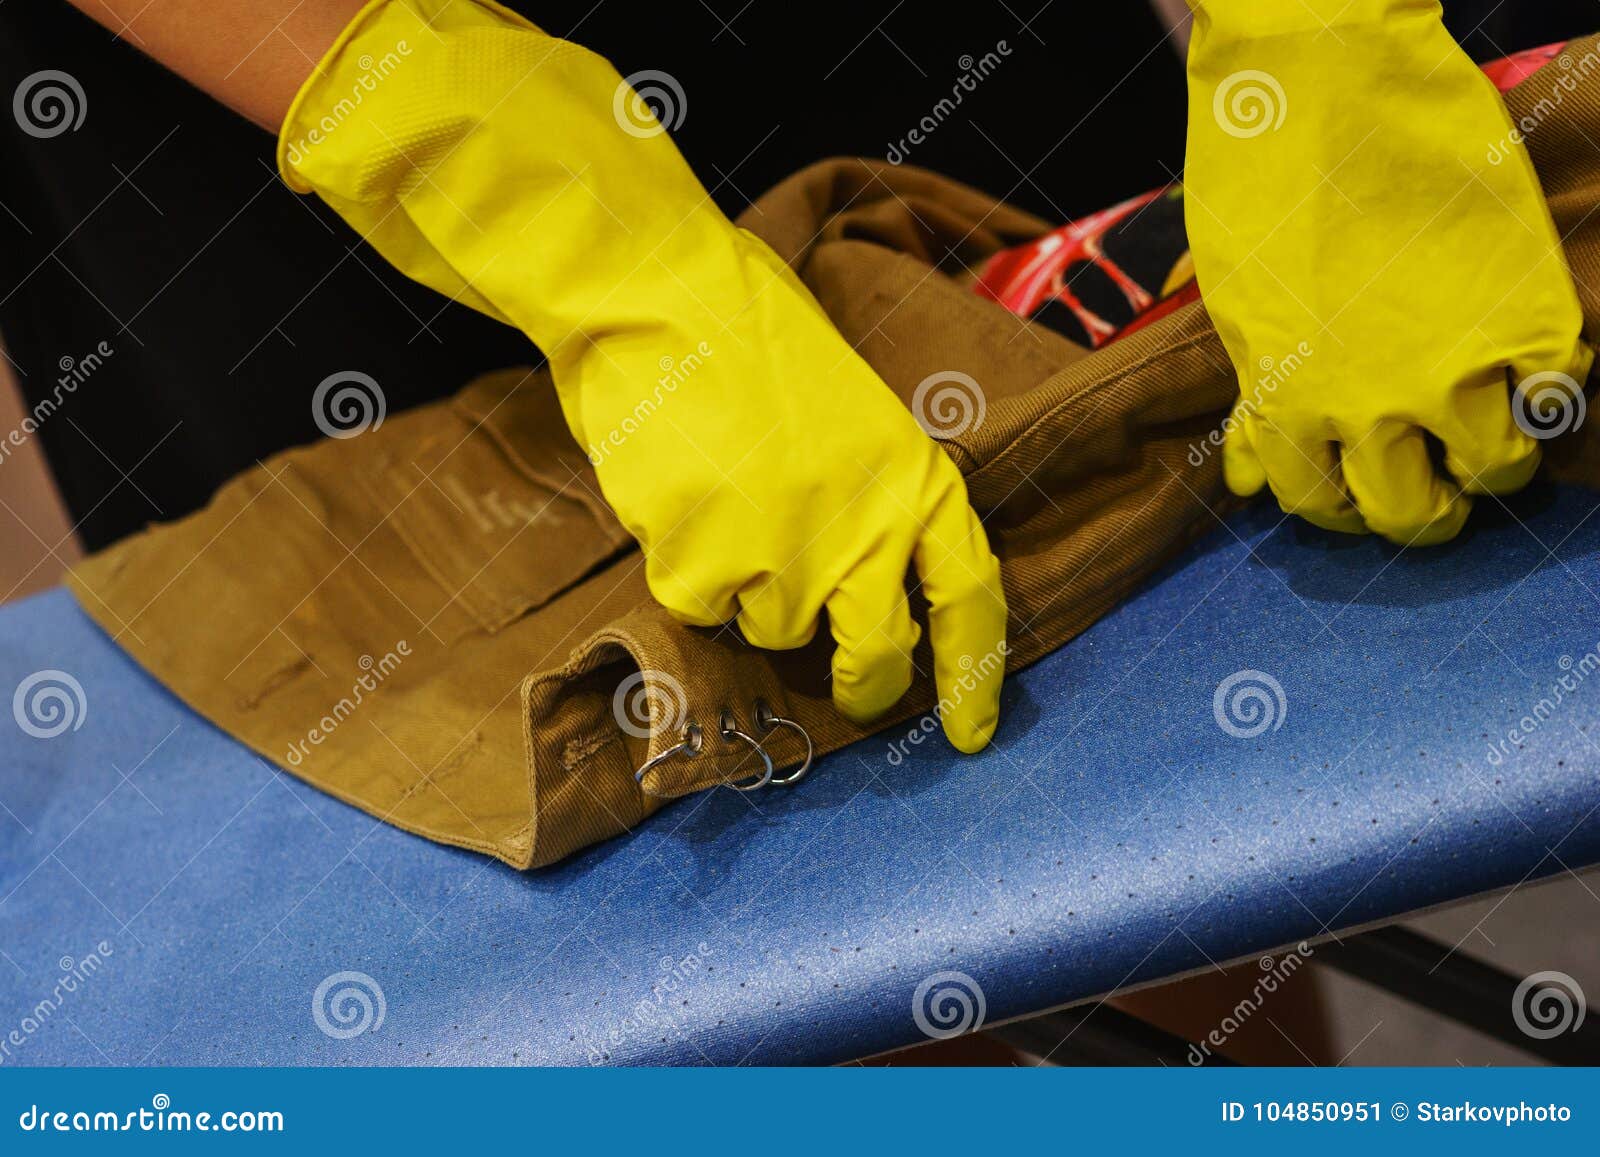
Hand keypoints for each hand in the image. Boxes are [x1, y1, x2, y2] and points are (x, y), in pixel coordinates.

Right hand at [277, 0, 1006, 749]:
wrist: (661, 299)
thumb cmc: (758, 340)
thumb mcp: (857, 415)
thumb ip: (876, 501)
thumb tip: (869, 587)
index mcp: (915, 480)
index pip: (971, 598)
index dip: (975, 676)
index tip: (971, 734)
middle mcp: (863, 532)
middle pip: (876, 656)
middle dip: (864, 687)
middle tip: (853, 691)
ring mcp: (781, 558)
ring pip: (775, 632)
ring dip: (755, 592)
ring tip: (727, 502)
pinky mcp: (702, 570)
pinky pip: (701, 607)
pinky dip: (688, 570)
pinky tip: (680, 499)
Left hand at [1186, 0, 1591, 544]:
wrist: (1326, 84)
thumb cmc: (1264, 187)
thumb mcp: (1239, 312)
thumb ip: (1257, 401)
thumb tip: (1249, 479)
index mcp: (1288, 407)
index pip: (1320, 508)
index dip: (1346, 508)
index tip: (1364, 488)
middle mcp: (1368, 409)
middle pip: (1411, 514)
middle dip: (1425, 506)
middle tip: (1438, 479)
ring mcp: (1453, 367)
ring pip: (1496, 468)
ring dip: (1495, 458)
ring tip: (1489, 423)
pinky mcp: (1525, 316)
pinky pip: (1558, 394)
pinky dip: (1549, 390)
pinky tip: (1524, 364)